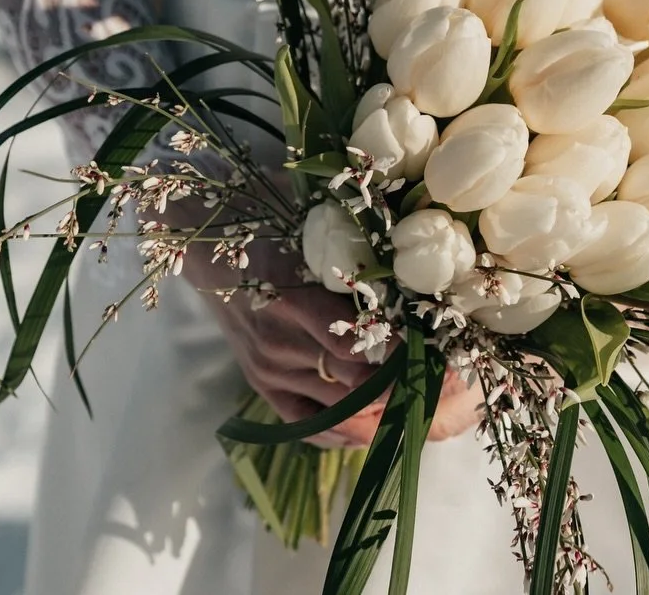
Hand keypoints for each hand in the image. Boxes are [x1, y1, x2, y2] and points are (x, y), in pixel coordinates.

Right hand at [177, 197, 479, 447]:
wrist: (204, 243)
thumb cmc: (262, 218)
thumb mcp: (306, 218)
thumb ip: (353, 235)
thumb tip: (411, 225)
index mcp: (294, 297)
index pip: (360, 342)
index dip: (403, 349)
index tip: (440, 345)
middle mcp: (281, 341)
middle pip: (357, 380)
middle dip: (403, 380)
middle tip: (444, 376)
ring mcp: (269, 369)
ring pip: (339, 404)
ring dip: (382, 404)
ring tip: (424, 398)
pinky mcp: (261, 385)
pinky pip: (306, 424)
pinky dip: (343, 432)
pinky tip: (373, 429)